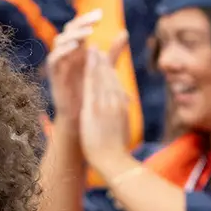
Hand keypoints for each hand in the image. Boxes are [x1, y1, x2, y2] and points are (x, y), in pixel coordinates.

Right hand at [46, 10, 103, 127]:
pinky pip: (54, 58)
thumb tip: (125, 32)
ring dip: (73, 35)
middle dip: (82, 22)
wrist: (81, 116)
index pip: (80, 27)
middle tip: (95, 18)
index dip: (88, 19)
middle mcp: (67, 53)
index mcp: (78, 49)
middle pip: (69, 29)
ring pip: (60, 41)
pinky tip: (76, 46)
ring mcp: (60, 62)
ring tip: (88, 32)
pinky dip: (63, 50)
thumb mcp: (105, 67)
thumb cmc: (91, 92)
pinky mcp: (54, 74)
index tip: (101, 14)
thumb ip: (114, 51)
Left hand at [78, 45, 134, 175]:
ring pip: (103, 77)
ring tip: (92, 50)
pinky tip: (87, 61)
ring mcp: (106, 104)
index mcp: (122, 108)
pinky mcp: (96, 108)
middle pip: (110, 78)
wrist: (114, 161)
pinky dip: (91, 70)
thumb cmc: (117, 150)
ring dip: (97, 62)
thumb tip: (123, 109)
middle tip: (97, 50)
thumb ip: (120, 116)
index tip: (105, 62)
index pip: (116, 85)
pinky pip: (93, 84)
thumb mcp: (122, 129)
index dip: (110, 72)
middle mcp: (116, 103)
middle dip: (103, 62)